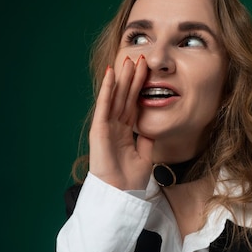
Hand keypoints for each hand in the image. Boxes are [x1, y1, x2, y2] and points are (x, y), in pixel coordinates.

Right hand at [88, 55, 153, 189]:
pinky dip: (107, 89)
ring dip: (121, 78)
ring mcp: (106, 126)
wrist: (121, 193)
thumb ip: (147, 139)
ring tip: (127, 60)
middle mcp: (115, 126)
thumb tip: (152, 127)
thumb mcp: (145, 155)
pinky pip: (104, 105)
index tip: (148, 71)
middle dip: (132, 78)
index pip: (134, 104)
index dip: (140, 88)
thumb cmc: (131, 180)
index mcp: (126, 132)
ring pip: (116, 97)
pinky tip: (111, 74)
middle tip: (139, 58)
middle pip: (125, 97)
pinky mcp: (99, 129)